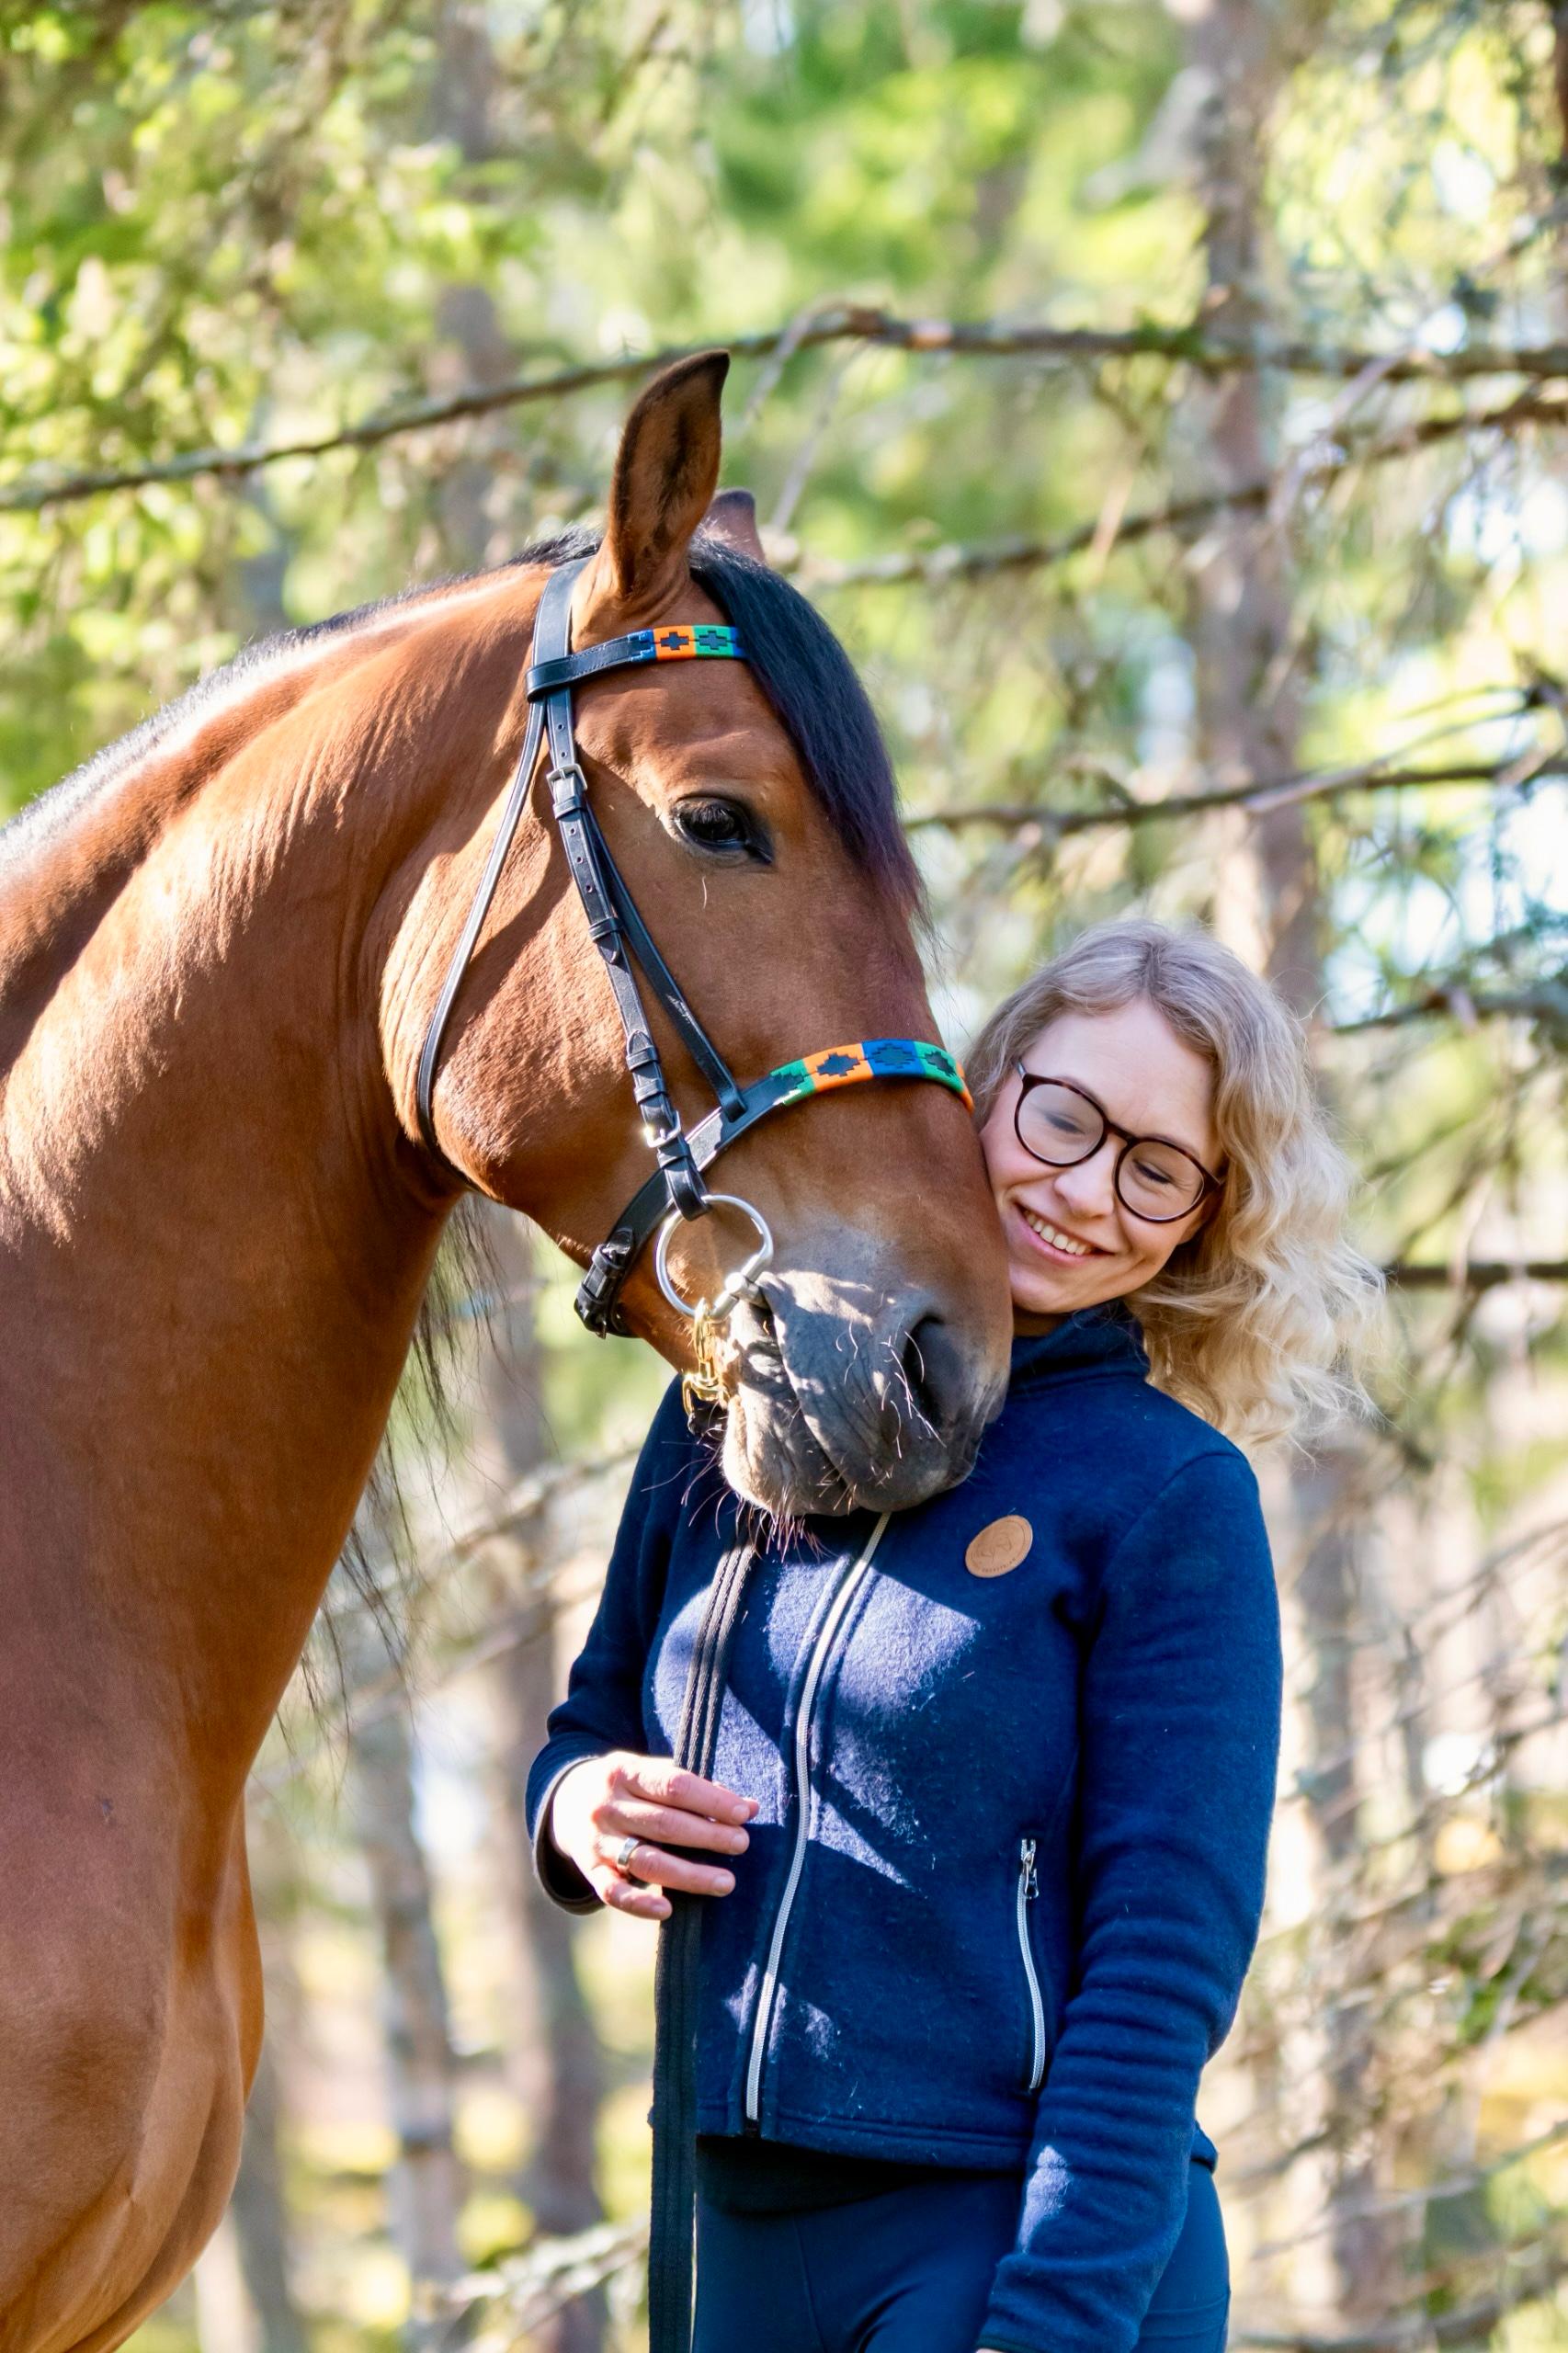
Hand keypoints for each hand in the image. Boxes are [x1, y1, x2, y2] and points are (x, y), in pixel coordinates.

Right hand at [548, 1751, 757, 1921]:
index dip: (710, 1799)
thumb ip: (695, 1788)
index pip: (673, 1785)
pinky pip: (613, 1892)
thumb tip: (749, 1807)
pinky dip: (639, 1903)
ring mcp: (597, 1841)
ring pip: (646, 1860)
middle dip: (708, 1835)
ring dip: (689, 1874)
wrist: (566, 1801)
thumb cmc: (626, 1786)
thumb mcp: (649, 1773)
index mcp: (624, 1771)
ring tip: (726, 1882)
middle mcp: (608, 1806)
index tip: (742, 1813)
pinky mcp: (590, 1871)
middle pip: (664, 1824)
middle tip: (742, 1844)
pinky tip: (668, 1909)